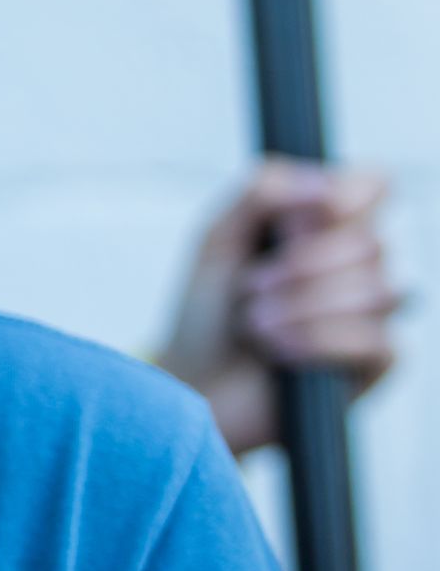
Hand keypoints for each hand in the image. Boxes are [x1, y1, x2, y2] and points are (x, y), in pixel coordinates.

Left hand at [153, 159, 400, 455]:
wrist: (193, 384)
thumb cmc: (205, 311)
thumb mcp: (218, 240)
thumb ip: (260, 193)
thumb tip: (323, 185)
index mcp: (322, 224)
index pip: (373, 185)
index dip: (351, 194)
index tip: (311, 213)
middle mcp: (356, 265)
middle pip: (372, 242)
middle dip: (302, 266)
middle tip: (250, 287)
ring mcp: (371, 315)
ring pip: (378, 291)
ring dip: (303, 306)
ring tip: (254, 322)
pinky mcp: (373, 364)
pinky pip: (376, 342)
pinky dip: (318, 342)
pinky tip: (280, 350)